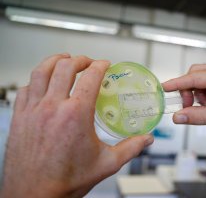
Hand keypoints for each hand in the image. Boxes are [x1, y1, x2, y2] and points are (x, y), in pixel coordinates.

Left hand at [0, 54, 153, 197]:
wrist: (35, 194)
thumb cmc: (66, 181)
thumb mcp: (106, 163)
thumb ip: (131, 148)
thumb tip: (146, 139)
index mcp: (76, 114)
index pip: (90, 77)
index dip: (100, 65)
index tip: (104, 64)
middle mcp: (52, 107)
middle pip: (66, 66)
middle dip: (81, 59)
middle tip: (88, 62)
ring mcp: (33, 110)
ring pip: (41, 71)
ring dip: (55, 61)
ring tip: (64, 60)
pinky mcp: (20, 116)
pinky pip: (26, 88)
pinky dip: (37, 79)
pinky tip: (42, 82)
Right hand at [163, 64, 205, 139]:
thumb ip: (198, 116)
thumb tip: (178, 117)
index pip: (195, 77)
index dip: (177, 83)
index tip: (164, 88)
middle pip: (196, 75)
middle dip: (188, 91)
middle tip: (187, 108)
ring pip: (202, 79)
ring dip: (197, 94)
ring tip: (203, 109)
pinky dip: (204, 95)